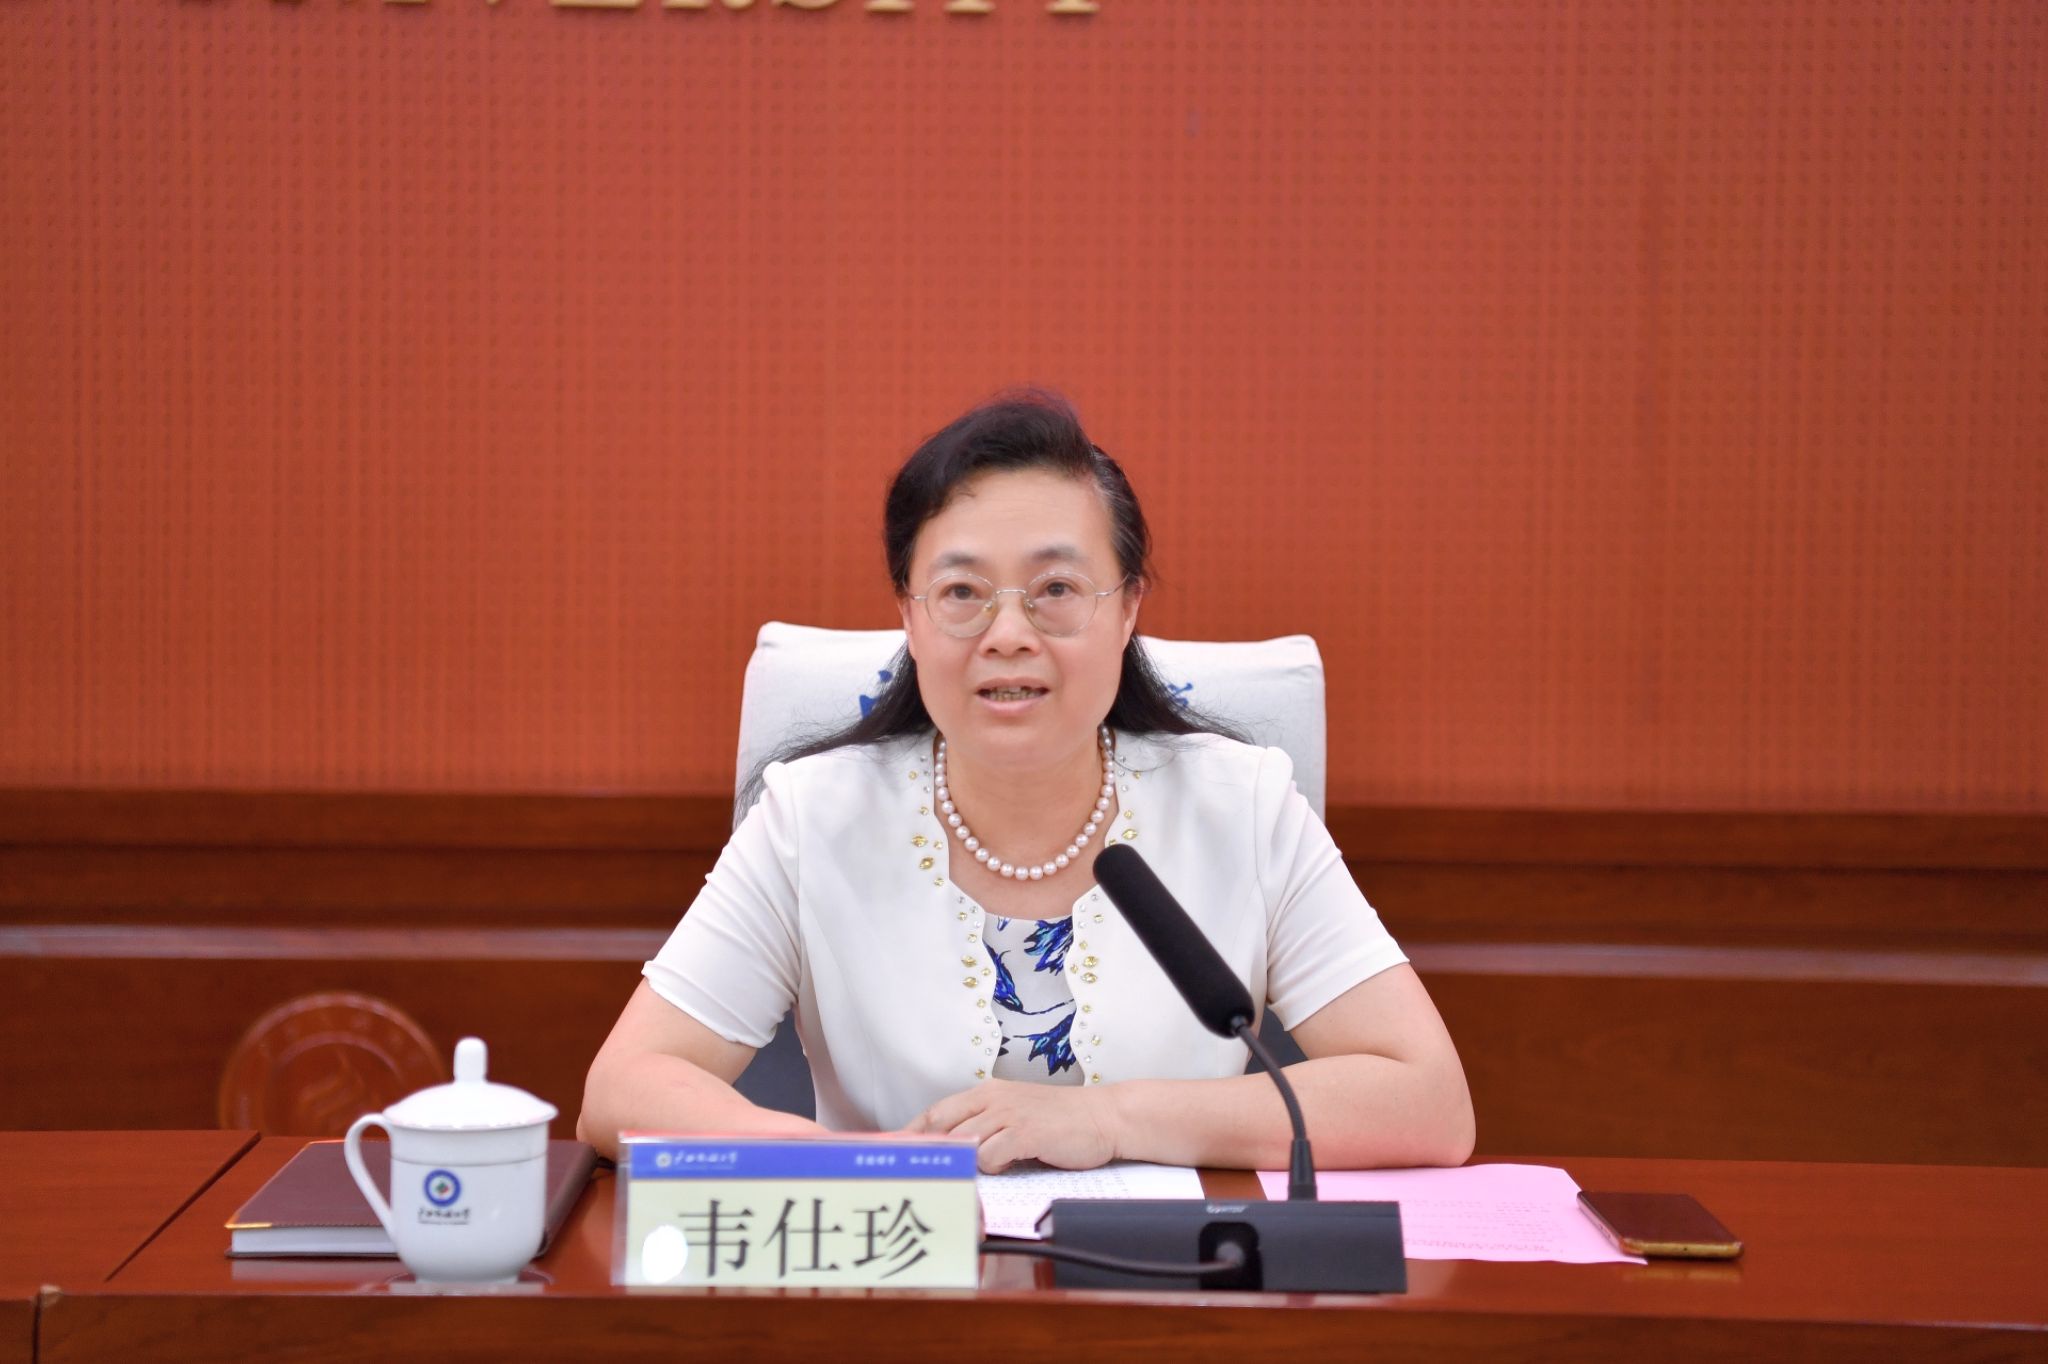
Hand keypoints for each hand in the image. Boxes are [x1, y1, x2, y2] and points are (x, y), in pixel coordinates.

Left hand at [906, 1079, 1121, 1173]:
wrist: (1105, 1117)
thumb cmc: (1062, 1121)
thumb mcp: (1018, 1114)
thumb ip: (988, 1127)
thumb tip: (954, 1152)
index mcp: (988, 1092)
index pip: (938, 1111)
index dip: (912, 1132)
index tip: (893, 1152)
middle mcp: (994, 1099)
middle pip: (942, 1125)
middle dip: (925, 1151)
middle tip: (917, 1173)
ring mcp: (1009, 1114)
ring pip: (963, 1141)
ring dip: (961, 1163)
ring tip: (967, 1177)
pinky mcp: (1026, 1132)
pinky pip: (991, 1155)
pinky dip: (991, 1167)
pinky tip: (1006, 1167)